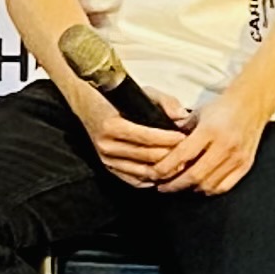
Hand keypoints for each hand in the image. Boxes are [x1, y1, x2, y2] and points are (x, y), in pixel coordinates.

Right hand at [60, 73, 194, 188]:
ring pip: (142, 172)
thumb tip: (183, 117)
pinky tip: (164, 174)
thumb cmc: (117, 98)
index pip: (146, 137)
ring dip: (163, 170)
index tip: (184, 137)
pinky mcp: (108, 168)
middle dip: (170, 155)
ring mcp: (106, 159)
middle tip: (188, 151)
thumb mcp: (141, 92)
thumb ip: (164, 101)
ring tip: (181, 164)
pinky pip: (133, 180)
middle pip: (146, 157)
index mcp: (111, 125)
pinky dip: (150, 180)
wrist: (86, 105)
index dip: (168, 139)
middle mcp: (106, 145)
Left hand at [152, 82, 271, 196]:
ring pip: (208, 185)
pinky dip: (208, 190)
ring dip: (189, 189)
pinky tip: (198, 186)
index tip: (153, 174)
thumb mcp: (197, 113)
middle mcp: (225, 145)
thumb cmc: (222, 107)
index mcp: (210, 130)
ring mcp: (237, 157)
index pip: (182, 155)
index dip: (164, 168)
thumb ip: (179, 132)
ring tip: (178, 186)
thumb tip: (160, 149)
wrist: (252, 103)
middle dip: (174, 185)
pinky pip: (223, 187)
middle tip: (161, 186)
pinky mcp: (245, 165)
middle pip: (194, 175)